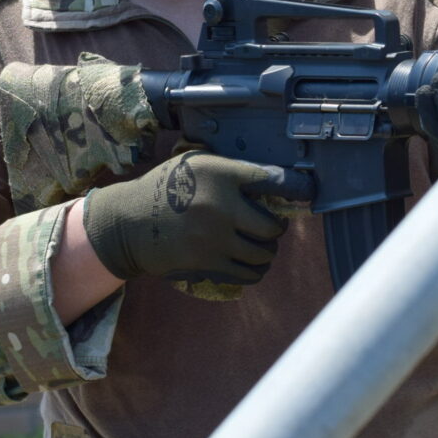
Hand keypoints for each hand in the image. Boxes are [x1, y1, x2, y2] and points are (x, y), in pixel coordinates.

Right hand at [82, 151, 304, 283]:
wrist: (130, 222)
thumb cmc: (166, 188)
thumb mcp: (195, 164)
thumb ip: (231, 170)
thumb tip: (273, 179)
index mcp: (220, 175)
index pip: (271, 180)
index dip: (296, 187)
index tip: (308, 191)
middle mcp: (221, 206)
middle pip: (273, 226)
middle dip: (276, 229)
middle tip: (270, 227)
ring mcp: (215, 239)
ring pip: (263, 254)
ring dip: (266, 251)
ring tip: (259, 246)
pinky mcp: (208, 264)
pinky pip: (247, 273)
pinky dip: (253, 270)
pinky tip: (247, 261)